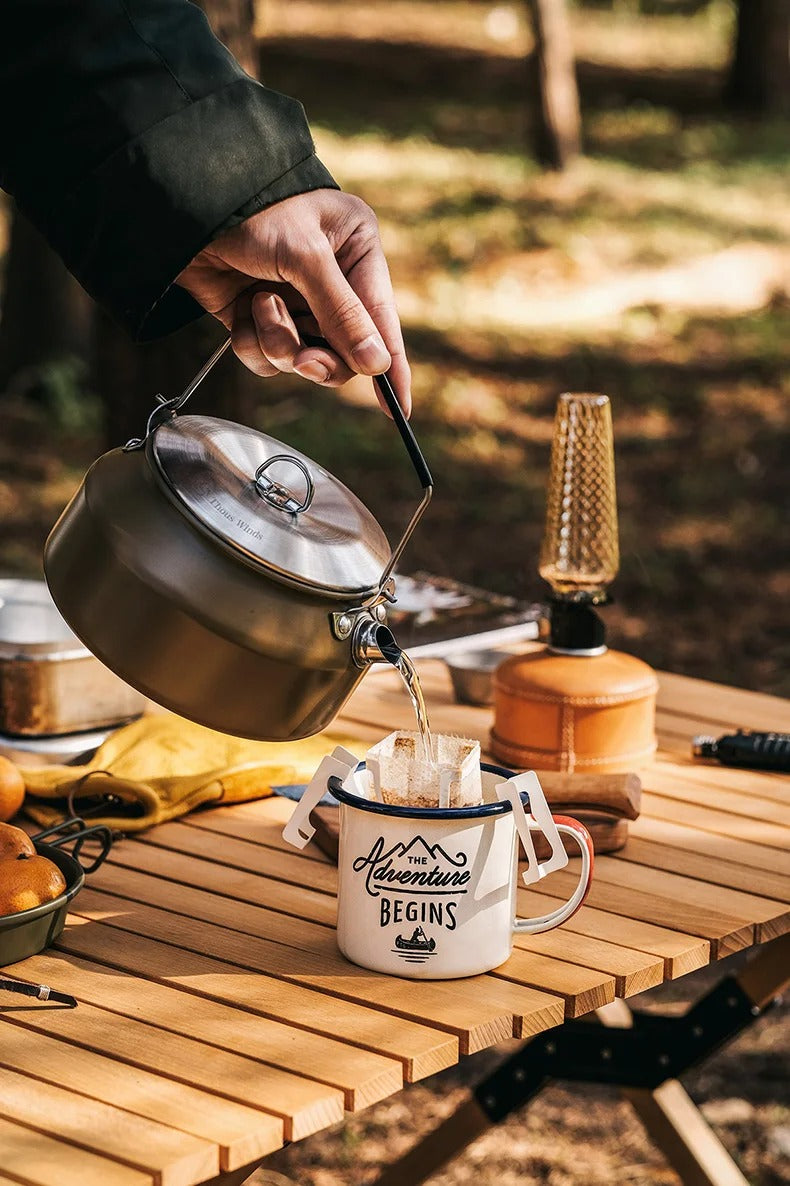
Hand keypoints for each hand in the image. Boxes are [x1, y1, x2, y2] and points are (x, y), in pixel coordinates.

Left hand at [176, 189, 410, 414]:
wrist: (184, 205)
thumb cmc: (254, 210)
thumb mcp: (305, 257)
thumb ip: (342, 314)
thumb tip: (375, 365)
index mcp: (357, 251)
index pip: (382, 320)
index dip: (391, 367)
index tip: (398, 410)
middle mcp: (332, 280)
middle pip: (344, 353)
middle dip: (319, 358)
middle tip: (303, 359)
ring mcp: (295, 302)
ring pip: (302, 359)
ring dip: (279, 342)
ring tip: (260, 305)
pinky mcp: (260, 319)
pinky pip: (268, 358)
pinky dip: (253, 343)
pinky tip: (242, 313)